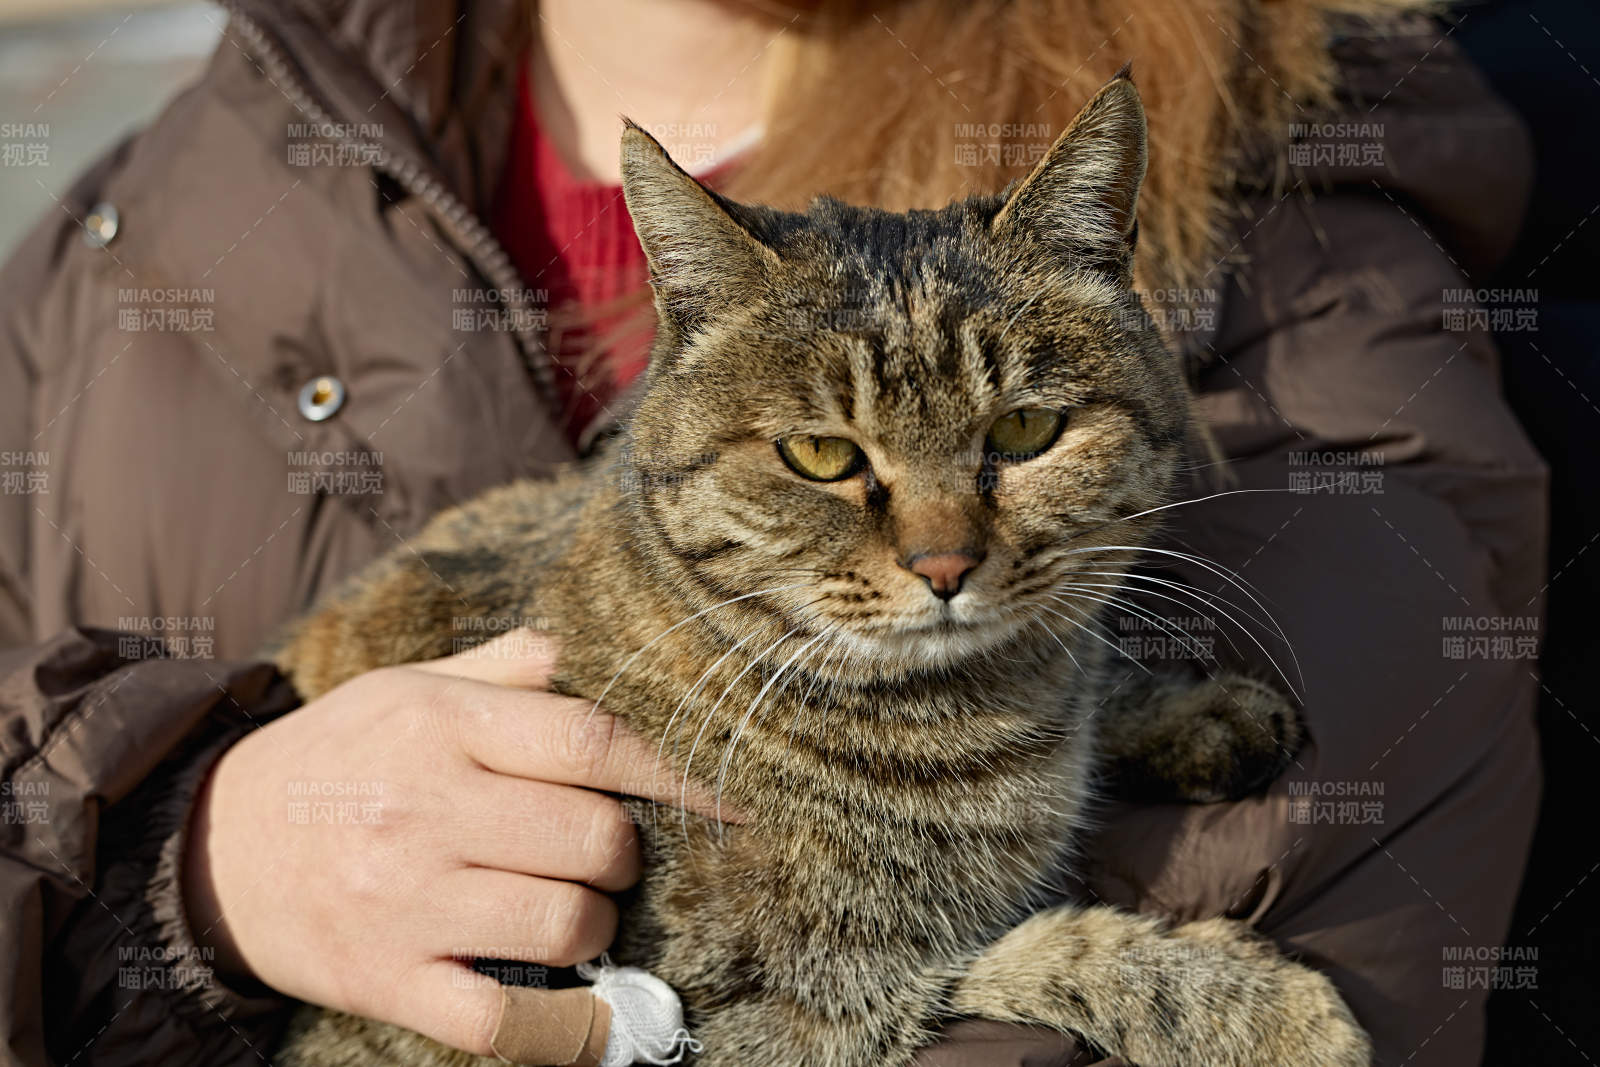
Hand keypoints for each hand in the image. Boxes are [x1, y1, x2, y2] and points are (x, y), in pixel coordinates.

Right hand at [182, 629, 723, 1055]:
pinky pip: (503, 1014)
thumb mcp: (406, 688)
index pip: (592, 741)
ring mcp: (407, 900)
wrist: (214, 850)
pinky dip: (556, 1018)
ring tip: (575, 910)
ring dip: (595, 924)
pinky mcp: (388, 978)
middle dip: (628, 852)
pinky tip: (567, 995)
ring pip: (567, 923)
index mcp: (442, 726)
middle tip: (611, 853)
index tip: (723, 794)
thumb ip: (504, 668)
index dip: (674, 770)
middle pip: (596, 837)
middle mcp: (427, 808)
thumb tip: (587, 650)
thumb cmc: (339, 758)